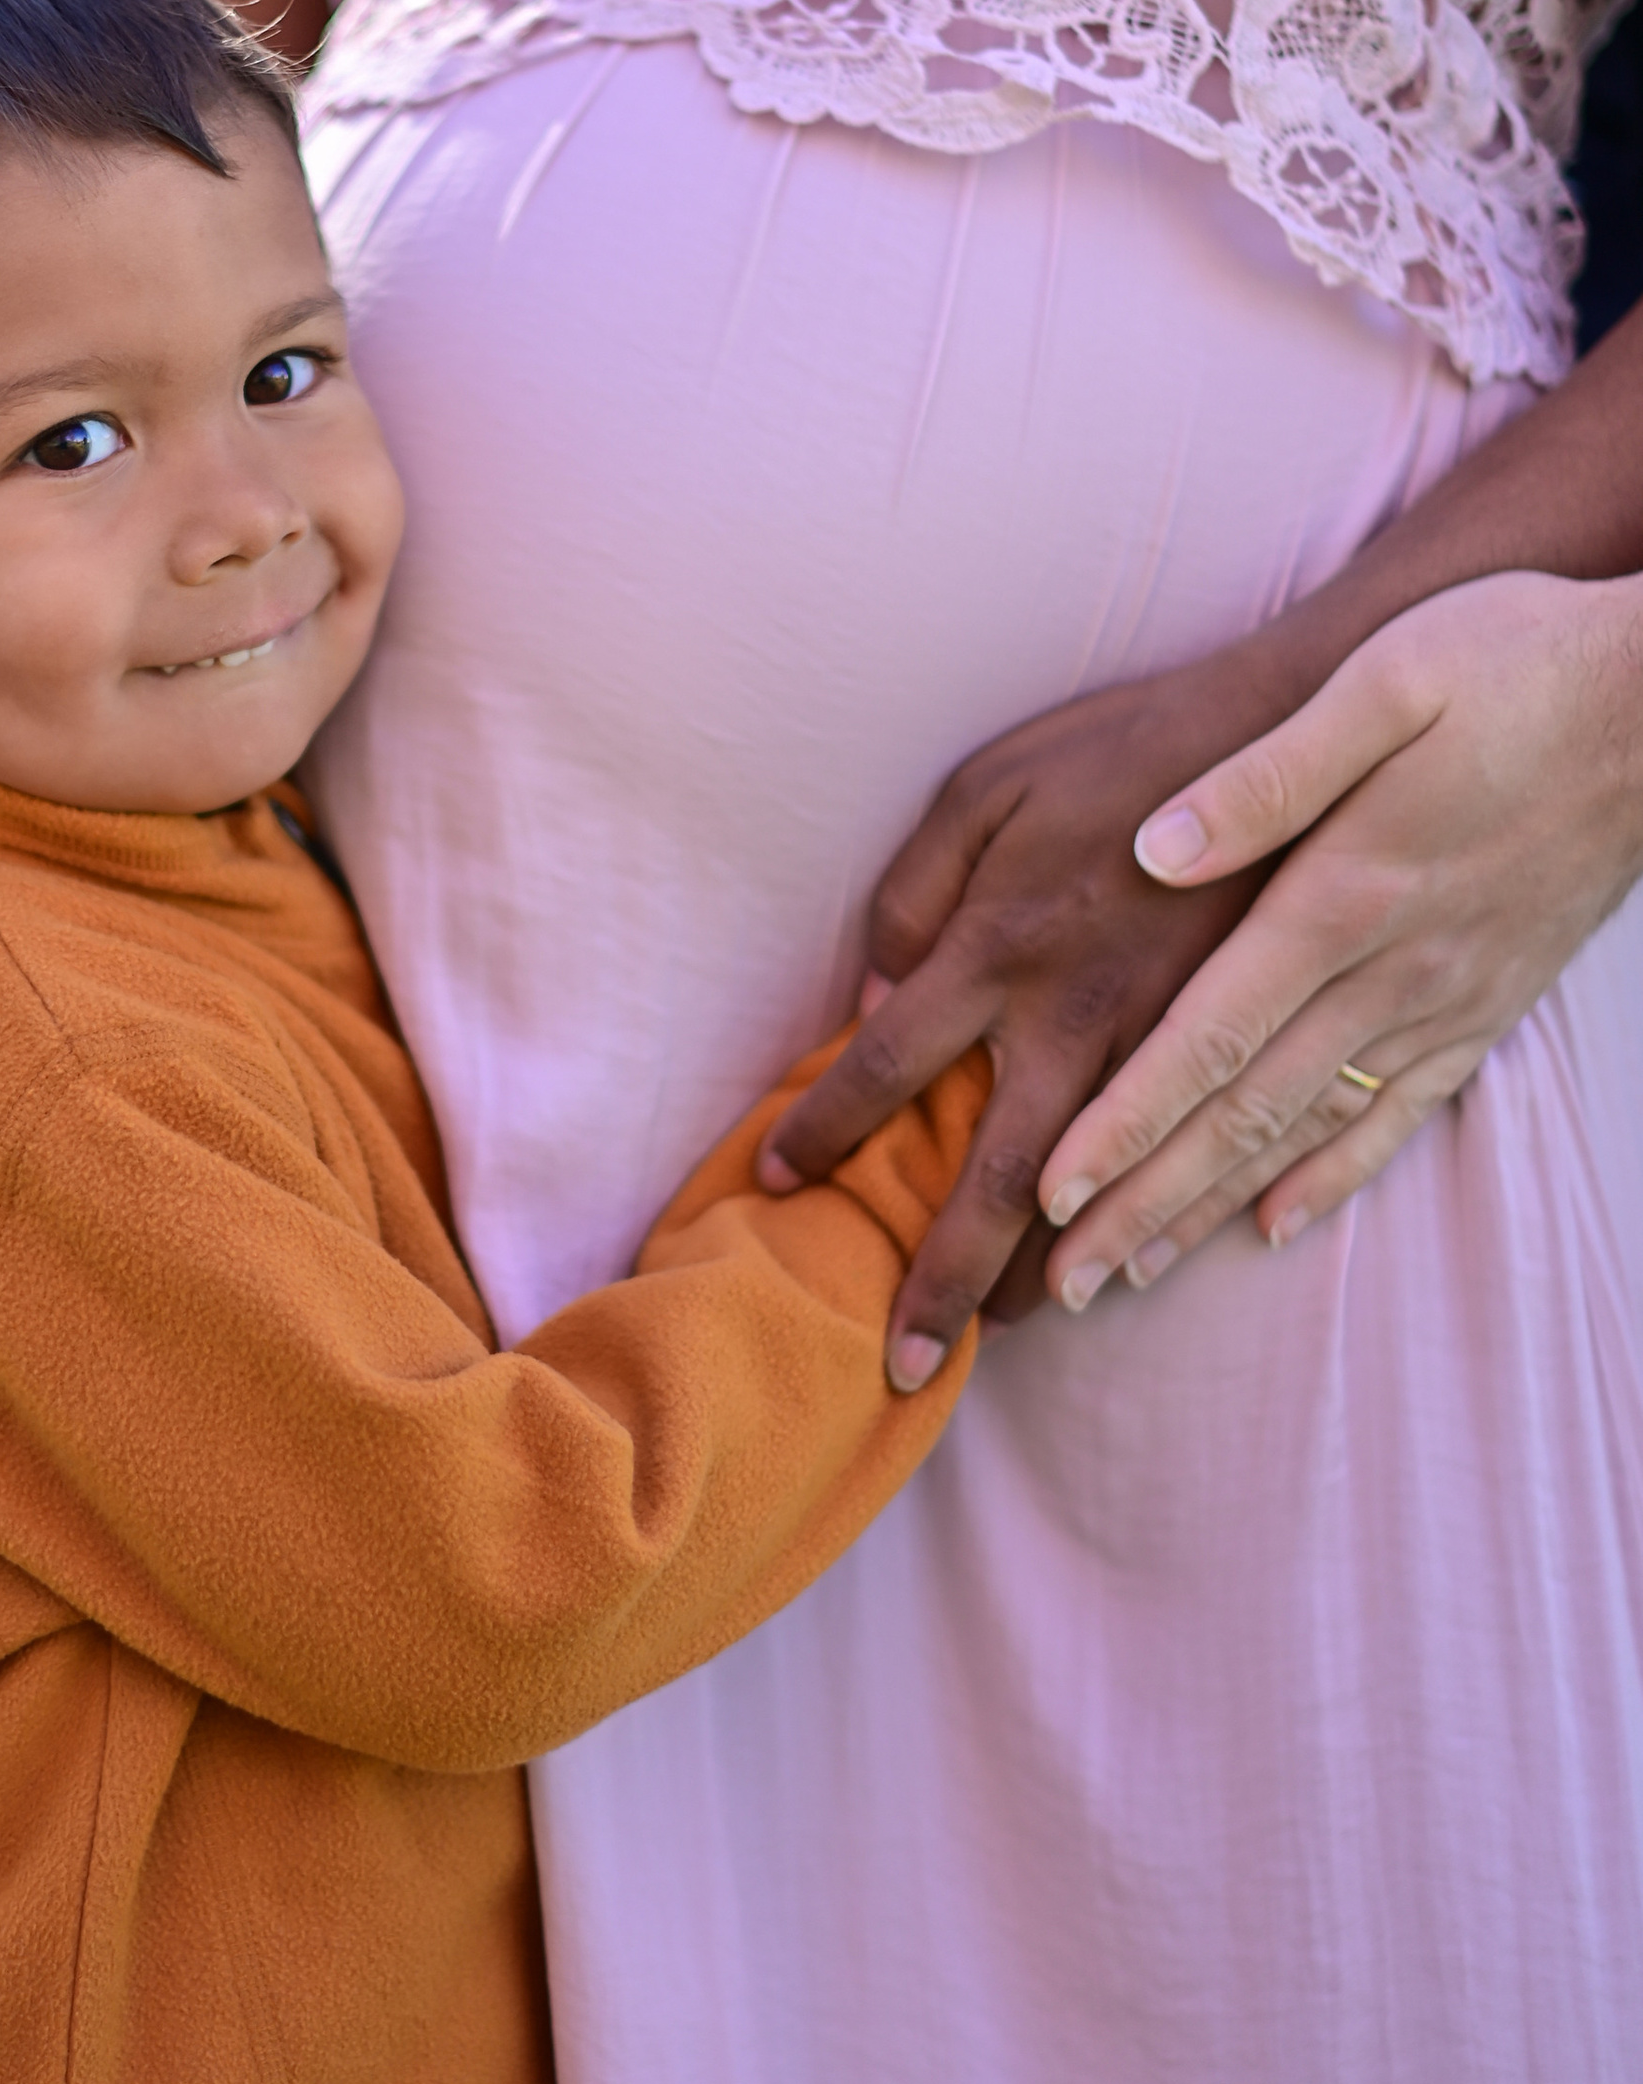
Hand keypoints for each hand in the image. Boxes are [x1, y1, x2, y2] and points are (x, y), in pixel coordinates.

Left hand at [759, 638, 1301, 1384]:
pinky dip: (1184, 1225)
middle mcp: (1083, 1015)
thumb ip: (917, 888)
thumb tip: (876, 991)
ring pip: (1106, 1194)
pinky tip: (1148, 1269)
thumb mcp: (989, 784)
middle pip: (998, 1179)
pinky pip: (1207, 1168)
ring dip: (1055, 1275)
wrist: (1305, 716)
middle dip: (944, 1280)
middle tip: (902, 1367)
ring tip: (1007, 1334)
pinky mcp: (1252, 1046)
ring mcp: (1179, 1042)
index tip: (777, 1186)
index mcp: (1004, 946)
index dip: (825, 1132)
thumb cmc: (1130, 744)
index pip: (889, 1067)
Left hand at [1033, 571, 1642, 1303]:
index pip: (1209, 1033)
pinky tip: (1277, 1222)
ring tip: (1129, 1273)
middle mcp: (1391, 968)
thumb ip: (1266, 774)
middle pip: (1242, 1111)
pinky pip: (1400, 1112)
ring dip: (1211, 1206)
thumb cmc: (1520, 663)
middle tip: (1057, 1285)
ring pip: (1306, 1128)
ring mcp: (1445, 996)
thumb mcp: (1388, 680)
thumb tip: (1157, 846)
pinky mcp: (1489, 1003)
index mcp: (1342, 891)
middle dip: (1142, 1201)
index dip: (1126, 1121)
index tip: (1047, 1191)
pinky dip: (1332, 1175)